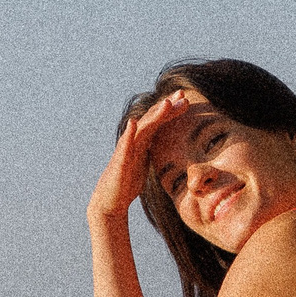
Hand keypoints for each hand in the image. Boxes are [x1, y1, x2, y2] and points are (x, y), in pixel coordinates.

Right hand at [90, 90, 196, 223]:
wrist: (109, 202)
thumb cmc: (126, 183)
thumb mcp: (144, 163)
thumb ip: (151, 150)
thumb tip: (167, 146)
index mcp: (142, 142)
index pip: (158, 122)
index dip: (171, 110)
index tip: (186, 101)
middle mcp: (133, 142)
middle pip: (151, 119)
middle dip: (166, 106)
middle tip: (182, 95)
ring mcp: (125, 151)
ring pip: (140, 129)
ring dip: (153, 116)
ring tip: (166, 104)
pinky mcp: (118, 163)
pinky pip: (123, 148)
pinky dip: (128, 134)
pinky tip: (132, 123)